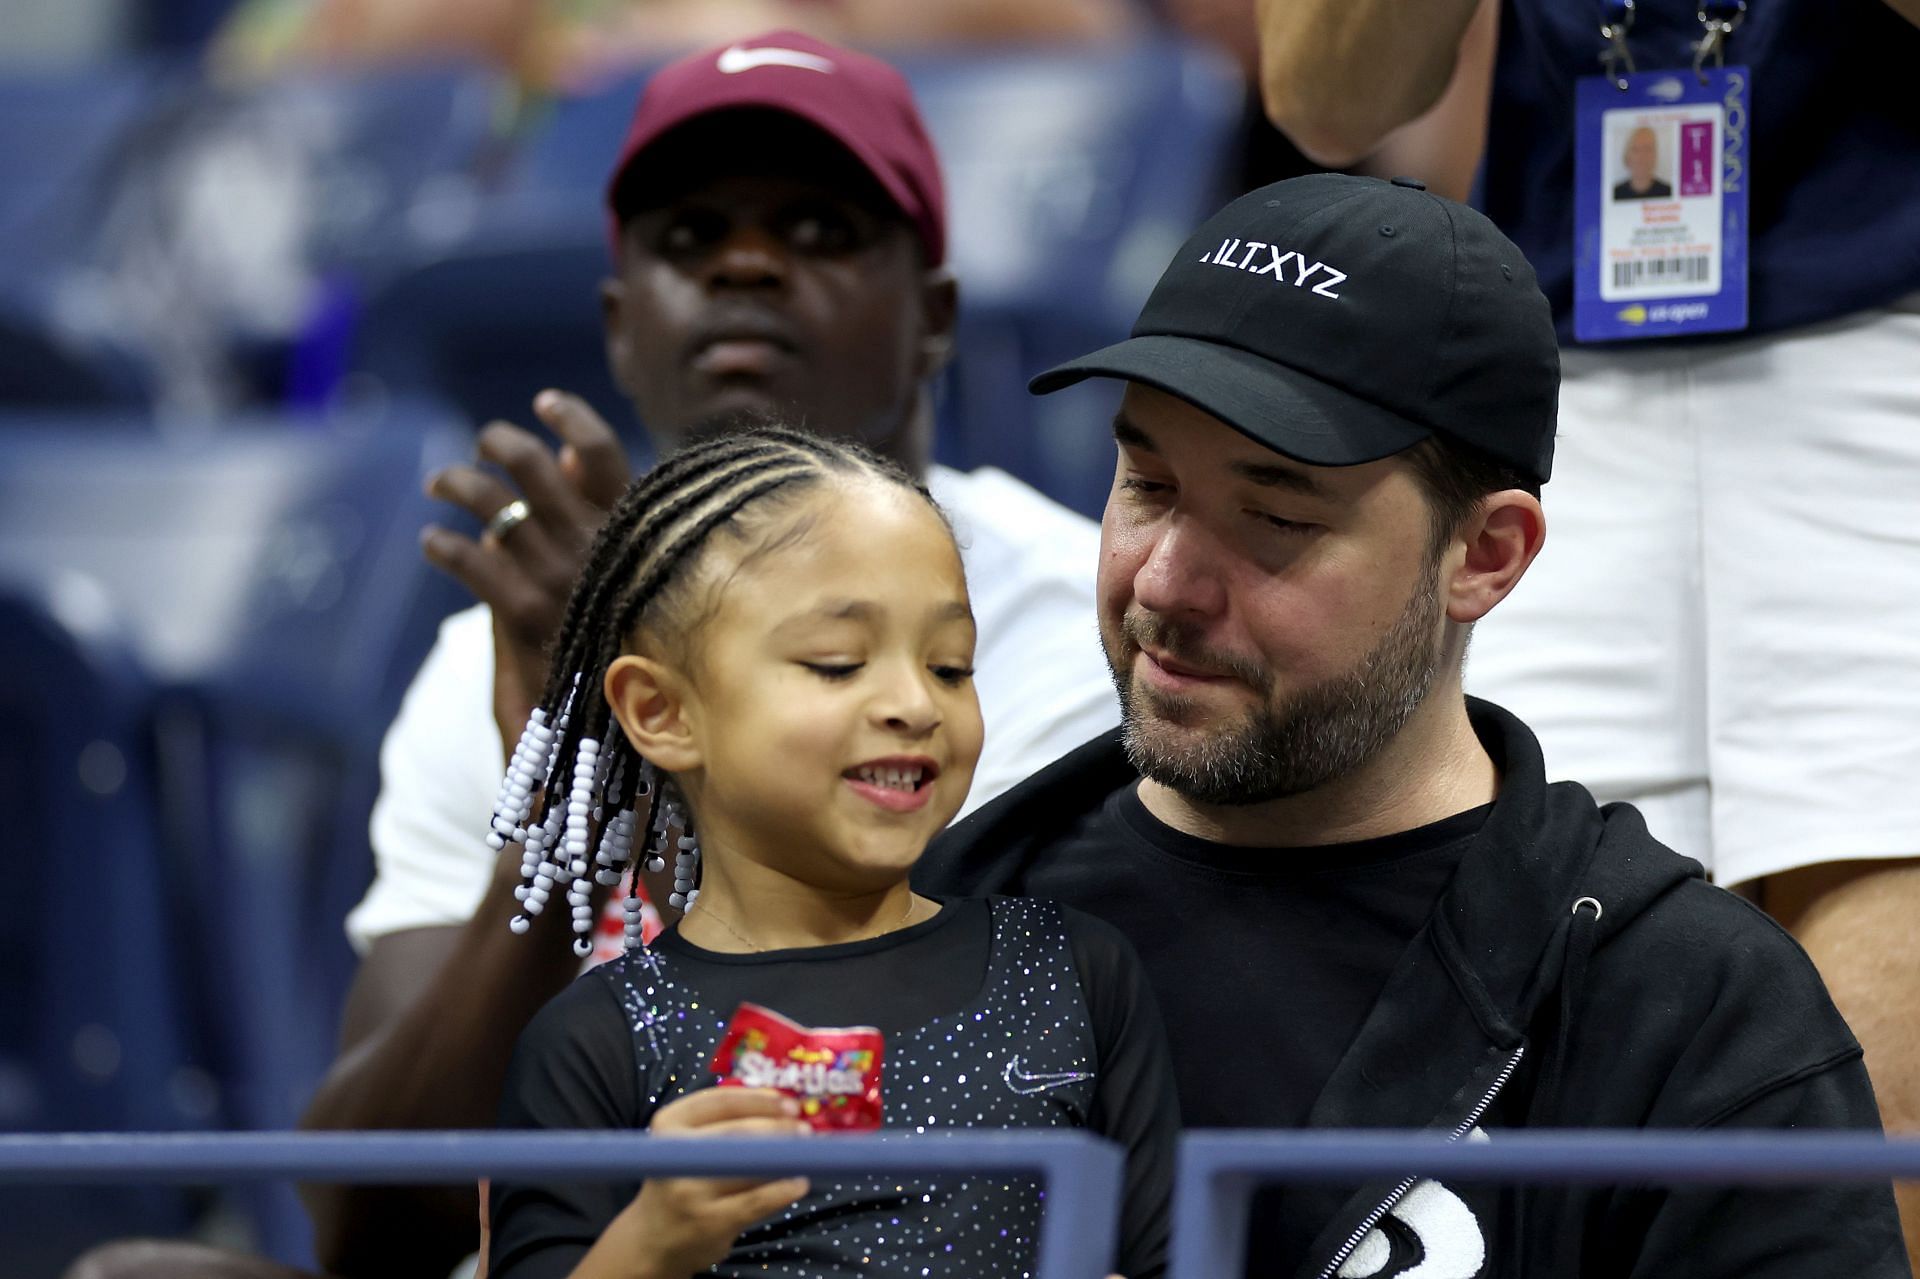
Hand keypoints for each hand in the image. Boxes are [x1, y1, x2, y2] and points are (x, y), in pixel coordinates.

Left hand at [420, 391, 630, 743]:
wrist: (607, 732)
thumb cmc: (615, 644)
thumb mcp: (620, 574)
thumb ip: (594, 514)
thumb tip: (568, 455)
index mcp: (632, 533)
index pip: (604, 455)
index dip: (572, 419)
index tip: (545, 402)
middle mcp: (598, 548)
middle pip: (535, 468)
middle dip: (499, 445)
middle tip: (482, 444)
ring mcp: (560, 579)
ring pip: (494, 505)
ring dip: (458, 485)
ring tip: (440, 483)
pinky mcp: (524, 615)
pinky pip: (472, 561)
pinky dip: (445, 546)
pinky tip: (434, 543)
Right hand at [607, 1089, 811, 1278]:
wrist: (653, 1239)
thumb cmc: (682, 1179)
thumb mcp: (686, 1143)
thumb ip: (723, 1120)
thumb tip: (782, 1104)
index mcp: (669, 1124)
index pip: (720, 1101)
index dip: (759, 1099)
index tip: (789, 1102)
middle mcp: (676, 1155)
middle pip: (737, 1133)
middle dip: (778, 1128)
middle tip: (804, 1128)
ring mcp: (691, 1191)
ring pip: (750, 1166)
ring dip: (786, 1157)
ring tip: (808, 1153)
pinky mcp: (710, 1222)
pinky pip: (758, 1200)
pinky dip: (784, 1190)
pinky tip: (799, 1183)